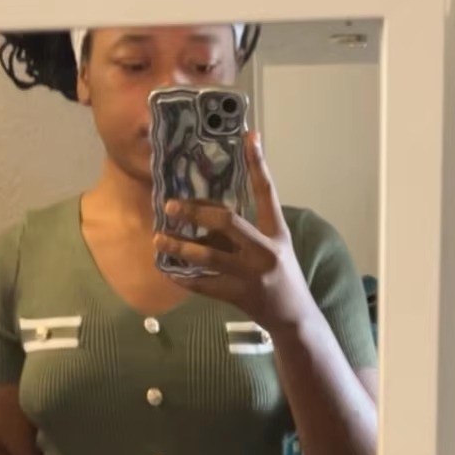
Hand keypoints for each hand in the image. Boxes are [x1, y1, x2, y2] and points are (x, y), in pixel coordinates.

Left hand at [153, 132, 311, 332]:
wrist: (294, 317)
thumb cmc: (283, 275)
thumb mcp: (275, 245)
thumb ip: (248, 227)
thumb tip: (209, 209)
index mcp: (276, 232)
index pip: (267, 192)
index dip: (258, 164)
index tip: (248, 137)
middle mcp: (265, 250)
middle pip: (228, 222)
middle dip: (196, 213)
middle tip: (170, 206)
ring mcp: (251, 275)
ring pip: (209, 257)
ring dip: (180, 248)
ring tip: (159, 239)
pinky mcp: (239, 296)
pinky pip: (205, 286)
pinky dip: (185, 279)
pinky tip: (168, 272)